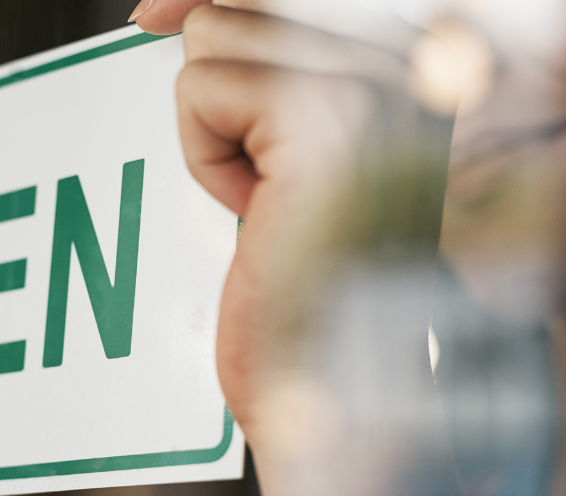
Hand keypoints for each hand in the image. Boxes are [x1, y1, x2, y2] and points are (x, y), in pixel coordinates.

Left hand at [133, 3, 464, 495]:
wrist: (333, 387)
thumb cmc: (303, 275)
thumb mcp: (277, 141)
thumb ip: (253, 57)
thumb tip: (164, 6)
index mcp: (412, 62)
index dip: (213, 0)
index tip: (152, 14)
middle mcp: (413, 60)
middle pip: (240, 1)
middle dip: (219, 86)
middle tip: (259, 170)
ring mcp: (383, 83)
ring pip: (214, 31)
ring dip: (213, 126)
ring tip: (272, 195)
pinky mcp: (332, 119)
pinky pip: (201, 87)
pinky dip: (203, 157)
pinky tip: (262, 211)